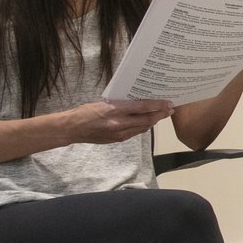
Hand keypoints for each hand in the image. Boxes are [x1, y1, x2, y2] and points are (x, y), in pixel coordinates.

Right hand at [57, 99, 173, 144]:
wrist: (73, 128)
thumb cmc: (86, 112)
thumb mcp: (104, 102)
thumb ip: (121, 103)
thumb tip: (138, 101)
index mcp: (115, 110)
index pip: (142, 107)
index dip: (157, 106)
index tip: (168, 103)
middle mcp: (119, 124)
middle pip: (146, 120)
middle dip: (160, 115)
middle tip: (170, 109)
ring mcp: (119, 134)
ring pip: (142, 128)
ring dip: (153, 121)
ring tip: (162, 115)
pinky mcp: (117, 140)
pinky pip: (135, 133)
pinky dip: (143, 127)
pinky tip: (147, 122)